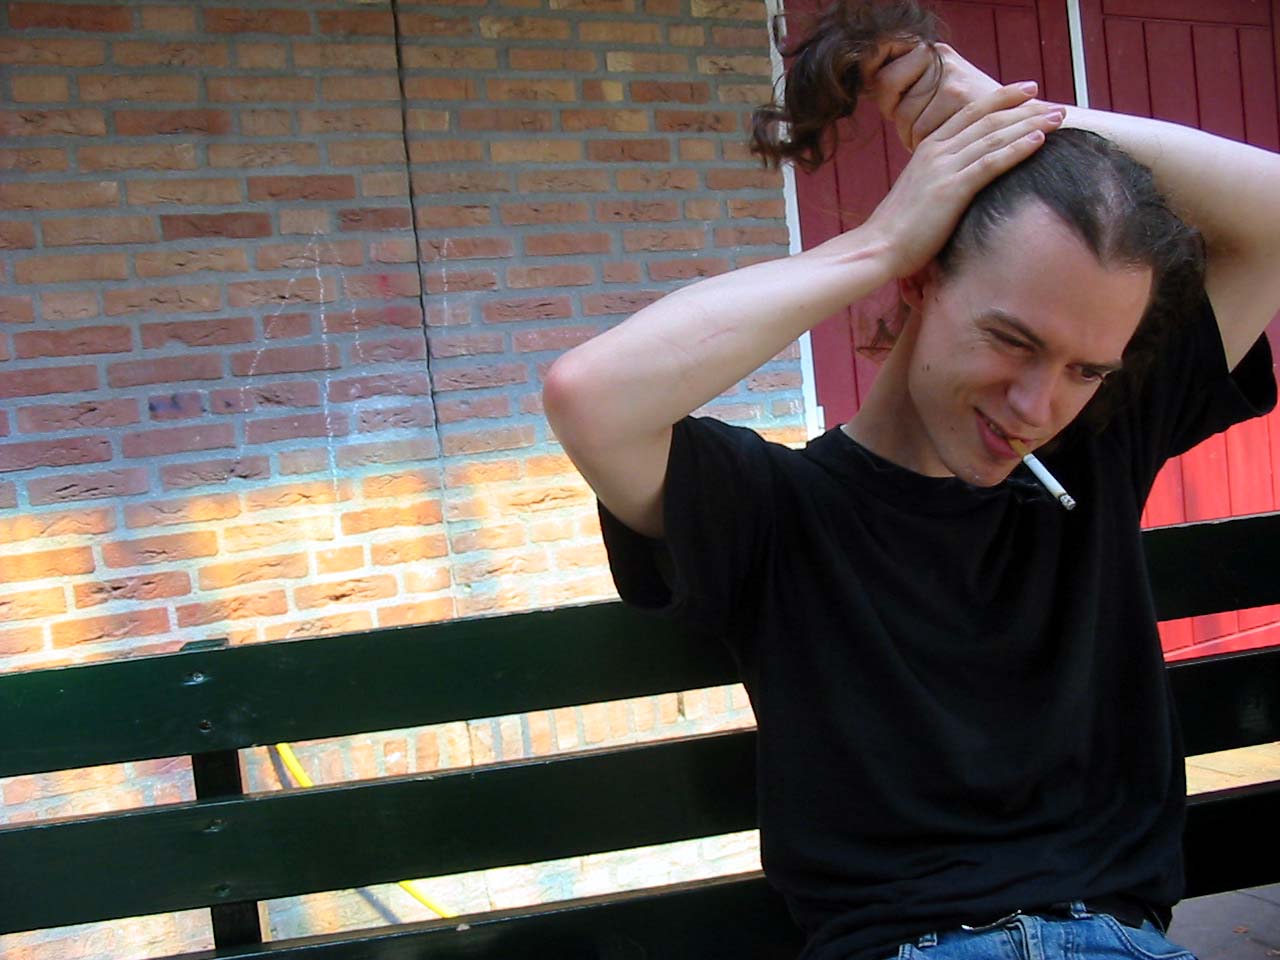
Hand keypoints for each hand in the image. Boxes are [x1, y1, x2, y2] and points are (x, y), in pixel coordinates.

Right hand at [861, 82, 1063, 278]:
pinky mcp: (951, 190)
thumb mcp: (918, 192)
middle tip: (1055, 104)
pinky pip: (990, 163)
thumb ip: (939, 177)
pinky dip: (1016, 149)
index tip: (1029, 92)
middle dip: (1025, 108)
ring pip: (993, 136)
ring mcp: (943, 169)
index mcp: (928, 149)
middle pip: (987, 119)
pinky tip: (1039, 141)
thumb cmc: (898, 229)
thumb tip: (960, 178)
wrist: (877, 248)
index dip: (1002, 99)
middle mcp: (937, 152)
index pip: (970, 113)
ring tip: (1058, 117)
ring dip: (1030, 124)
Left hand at [870, 42, 1003, 151]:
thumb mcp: (940, 92)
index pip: (882, 77)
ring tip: (936, 142)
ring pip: (905, 118)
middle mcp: (939, 58)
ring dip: (913, 139)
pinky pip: (922, 131)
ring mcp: (949, 75)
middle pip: (889, 98)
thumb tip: (868, 85)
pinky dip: (928, 146)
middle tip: (918, 134)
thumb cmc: (969, 118)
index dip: (886, 101)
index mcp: (931, 53)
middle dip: (900, 124)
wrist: (1021, 123)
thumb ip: (911, 88)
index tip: (900, 114)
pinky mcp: (959, 95)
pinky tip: (945, 148)